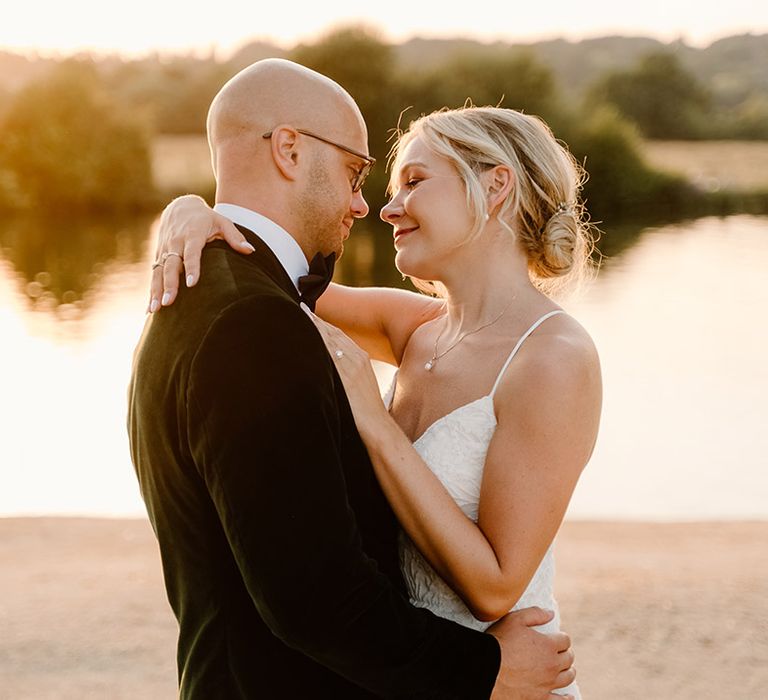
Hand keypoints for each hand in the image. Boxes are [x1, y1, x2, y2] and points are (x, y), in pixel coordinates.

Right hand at [147, 194, 254, 312]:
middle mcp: (175, 242)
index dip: (191, 267)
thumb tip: (251, 250)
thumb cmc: (206, 218)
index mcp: (192, 234)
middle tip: (169, 302)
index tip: (191, 283)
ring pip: (158, 272)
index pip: (191, 253)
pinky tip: (150, 309)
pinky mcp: (159, 255)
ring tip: (155, 309)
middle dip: (169, 284)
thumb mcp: (222, 221)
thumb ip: (235, 236)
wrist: (180, 207)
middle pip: (170, 265)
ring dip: (156, 291)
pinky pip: (154, 274)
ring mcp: (165, 249)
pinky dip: (151, 291)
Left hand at [305, 307, 389, 438]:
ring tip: (298, 312)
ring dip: (313, 326)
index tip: (309, 313)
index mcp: (361, 358)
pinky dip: (315, 341)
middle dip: (315, 320)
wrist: (377, 427)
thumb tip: (334, 373)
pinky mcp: (344, 374)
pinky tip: (302, 333)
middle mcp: (356, 357)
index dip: (323, 324)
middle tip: (299, 305)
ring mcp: (349, 365)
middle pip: (332, 332)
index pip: (338, 335)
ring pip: (328, 339)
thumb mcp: (360, 387)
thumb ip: (347, 375)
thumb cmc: (367, 413)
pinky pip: (326, 352)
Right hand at [488, 607, 575, 699]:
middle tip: (559, 651)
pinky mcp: (540, 698)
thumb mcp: (514, 620)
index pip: (565, 640)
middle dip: (565, 652)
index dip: (560, 637)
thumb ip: (535, 614)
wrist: (487, 669)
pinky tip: (568, 696)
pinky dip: (566, 698)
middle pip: (568, 658)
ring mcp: (547, 684)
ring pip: (567, 677)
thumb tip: (551, 614)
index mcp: (548, 645)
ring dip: (567, 671)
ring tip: (563, 668)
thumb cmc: (499, 643)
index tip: (555, 638)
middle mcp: (552, 665)